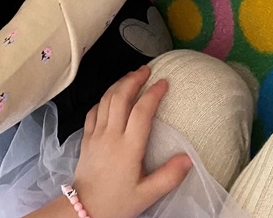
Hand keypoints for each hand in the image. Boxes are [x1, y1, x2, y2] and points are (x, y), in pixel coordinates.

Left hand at [73, 67, 192, 217]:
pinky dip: (103, 99)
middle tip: (147, 69)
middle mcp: (111, 135)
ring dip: (118, 84)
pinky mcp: (86, 138)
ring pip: (105, 100)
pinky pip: (93, 111)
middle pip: (120, 97)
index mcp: (128, 147)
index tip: (164, 82)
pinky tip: (110, 97)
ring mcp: (96, 134)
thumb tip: (188, 158)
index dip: (153, 93)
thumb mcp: (147, 194)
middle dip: (133, 79)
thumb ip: (169, 176)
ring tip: (131, 76)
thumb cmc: (117, 202)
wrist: (84, 209)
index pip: (142, 111)